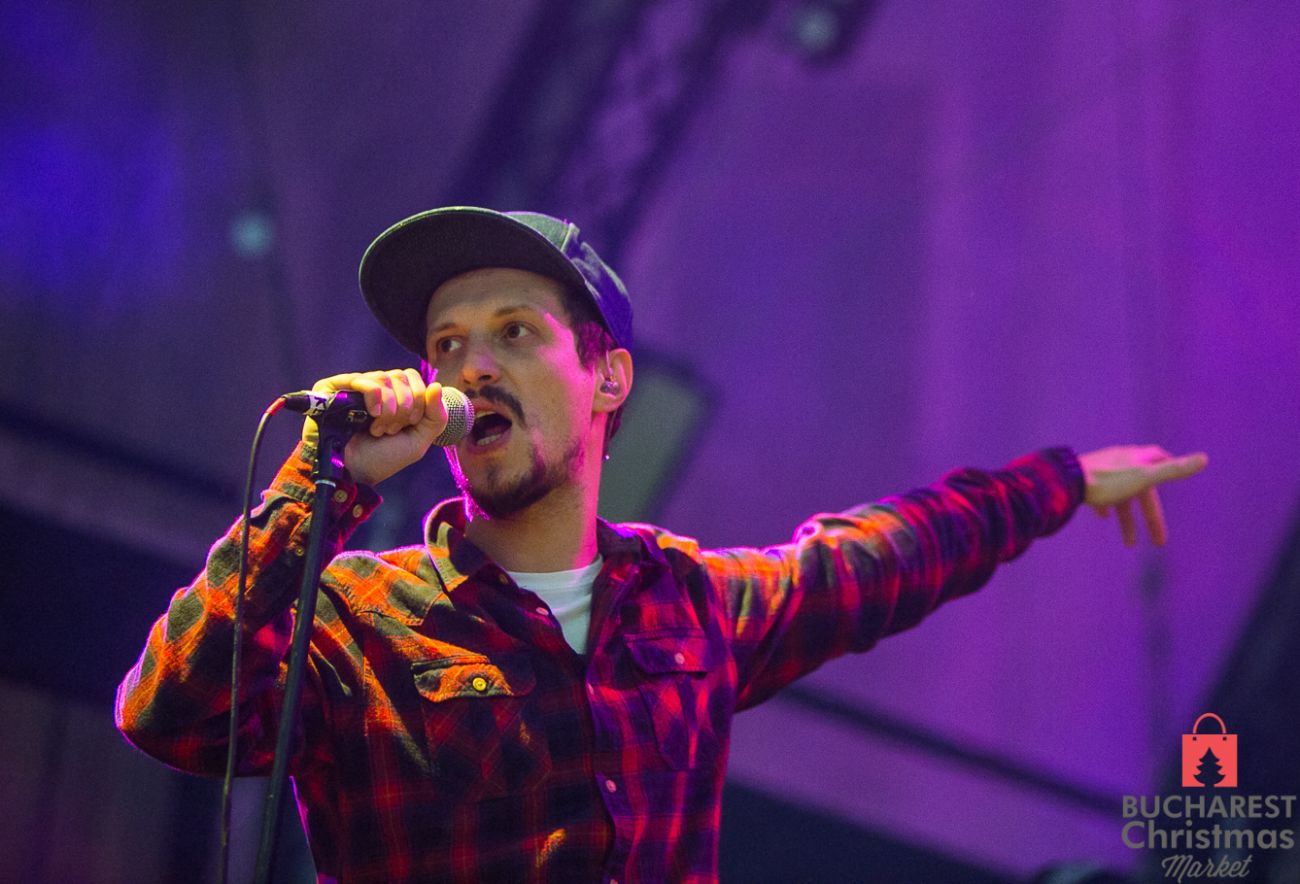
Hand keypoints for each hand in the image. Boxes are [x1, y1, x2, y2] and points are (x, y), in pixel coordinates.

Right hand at [300, 369, 449, 485]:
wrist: (353, 472)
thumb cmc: (383, 458)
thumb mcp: (418, 441)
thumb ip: (436, 417)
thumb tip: (437, 385)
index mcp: (394, 394)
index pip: (414, 377)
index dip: (418, 401)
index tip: (408, 425)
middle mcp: (375, 386)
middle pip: (402, 376)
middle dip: (404, 407)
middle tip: (391, 430)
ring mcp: (354, 385)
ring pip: (385, 378)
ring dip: (388, 410)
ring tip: (378, 429)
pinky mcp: (335, 387)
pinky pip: (363, 380)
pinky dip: (374, 398)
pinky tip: (371, 416)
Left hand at [1079, 445, 1207, 545]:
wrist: (1067, 480)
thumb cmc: (1108, 480)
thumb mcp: (1145, 477)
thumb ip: (1174, 470)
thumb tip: (1204, 458)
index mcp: (1138, 459)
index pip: (1162, 462)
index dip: (1172, 470)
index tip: (1179, 477)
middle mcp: (1122, 461)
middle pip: (1142, 491)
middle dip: (1150, 516)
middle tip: (1158, 542)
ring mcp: (1102, 470)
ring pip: (1121, 497)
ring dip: (1127, 520)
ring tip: (1129, 544)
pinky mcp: (1085, 479)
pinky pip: (1100, 494)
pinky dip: (1106, 506)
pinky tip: (1103, 517)